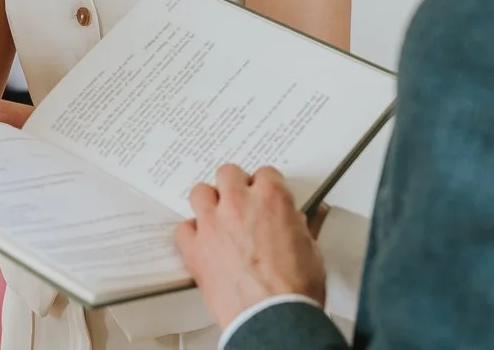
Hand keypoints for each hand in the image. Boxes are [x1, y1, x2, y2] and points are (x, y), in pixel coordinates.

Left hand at [175, 166, 327, 329]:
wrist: (274, 319)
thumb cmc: (294, 291)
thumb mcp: (311, 250)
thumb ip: (302, 226)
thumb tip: (301, 220)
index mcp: (271, 199)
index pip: (265, 173)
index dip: (266, 185)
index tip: (265, 194)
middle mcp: (239, 205)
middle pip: (228, 174)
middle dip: (234, 185)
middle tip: (240, 201)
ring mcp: (213, 224)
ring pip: (200, 193)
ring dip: (208, 202)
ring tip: (217, 216)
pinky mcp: (195, 249)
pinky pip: (183, 229)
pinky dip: (190, 234)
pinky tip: (201, 242)